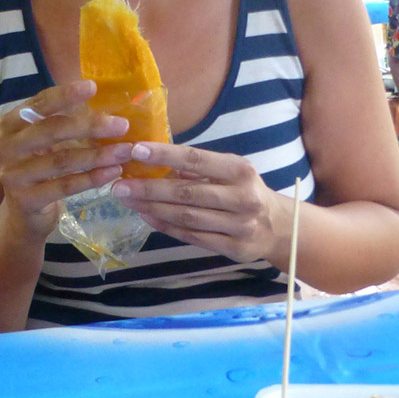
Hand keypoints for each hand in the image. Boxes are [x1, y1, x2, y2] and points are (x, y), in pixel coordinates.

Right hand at [0, 80, 131, 242]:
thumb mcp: (47, 142)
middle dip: (90, 126)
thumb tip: (106, 103)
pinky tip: (112, 172)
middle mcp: (5, 147)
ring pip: (61, 160)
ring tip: (125, 151)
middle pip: (52, 131)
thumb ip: (65, 122)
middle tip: (122, 125)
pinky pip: (64, 186)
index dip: (65, 95)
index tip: (92, 87)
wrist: (24, 215)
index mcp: (11, 124)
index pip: (39, 104)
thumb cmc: (41, 169)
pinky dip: (91, 178)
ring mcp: (13, 174)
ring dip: (97, 155)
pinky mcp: (25, 199)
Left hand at [110, 142, 280, 263]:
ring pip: (187, 216)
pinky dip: (166, 226)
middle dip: (149, 188)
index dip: (165, 155)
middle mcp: (242, 197)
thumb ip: (199, 169)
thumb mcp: (231, 172)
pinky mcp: (233, 247)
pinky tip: (146, 217)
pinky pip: (192, 236)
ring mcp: (239, 225)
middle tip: (119, 184)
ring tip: (128, 200)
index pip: (196, 159)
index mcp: (240, 171)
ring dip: (152, 208)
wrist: (279, 227)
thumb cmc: (246, 191)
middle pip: (187, 192)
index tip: (136, 150)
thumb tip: (154, 158)